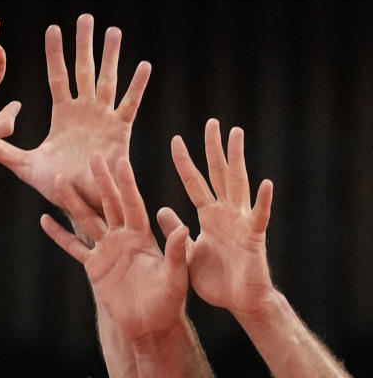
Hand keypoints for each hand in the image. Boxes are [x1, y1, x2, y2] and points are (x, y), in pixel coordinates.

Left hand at [0, 14, 150, 212]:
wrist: (83, 202)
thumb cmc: (56, 184)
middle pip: (84, 70)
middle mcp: (84, 110)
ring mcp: (103, 118)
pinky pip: (129, 104)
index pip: (57, 76)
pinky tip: (144, 65)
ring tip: (114, 31)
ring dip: (111, 56)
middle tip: (86, 17)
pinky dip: (137, 85)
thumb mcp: (25, 165)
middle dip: (84, 44)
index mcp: (62, 113)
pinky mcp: (121, 130)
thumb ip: (1, 150)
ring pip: (107, 80)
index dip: (56, 53)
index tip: (53, 28)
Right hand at [42, 154, 189, 342]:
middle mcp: (123, 236)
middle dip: (99, 181)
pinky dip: (59, 234)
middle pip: (108, 203)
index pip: (133, 203)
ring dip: (72, 201)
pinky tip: (45, 220)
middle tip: (91, 156)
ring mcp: (106, 249)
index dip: (127, 183)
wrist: (151, 324)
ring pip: (86, 220)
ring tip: (58, 181)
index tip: (120, 160)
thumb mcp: (176, 276)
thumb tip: (184, 228)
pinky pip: (73, 246)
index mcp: (143, 235)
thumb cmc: (169, 301)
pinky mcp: (94, 265)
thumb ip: (176, 252)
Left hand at [158, 119, 274, 318]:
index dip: (185, 162)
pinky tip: (266, 183)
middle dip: (214, 149)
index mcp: (209, 215)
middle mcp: (225, 213)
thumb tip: (159, 210)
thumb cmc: (216, 280)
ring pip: (238, 184)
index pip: (194, 182)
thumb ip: (176, 230)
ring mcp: (241, 223)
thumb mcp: (186, 251)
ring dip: (238, 159)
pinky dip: (262, 201)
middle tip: (212, 122)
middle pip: (219, 174)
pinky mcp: (254, 239)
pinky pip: (259, 217)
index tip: (175, 139)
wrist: (239, 303)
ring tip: (237, 135)